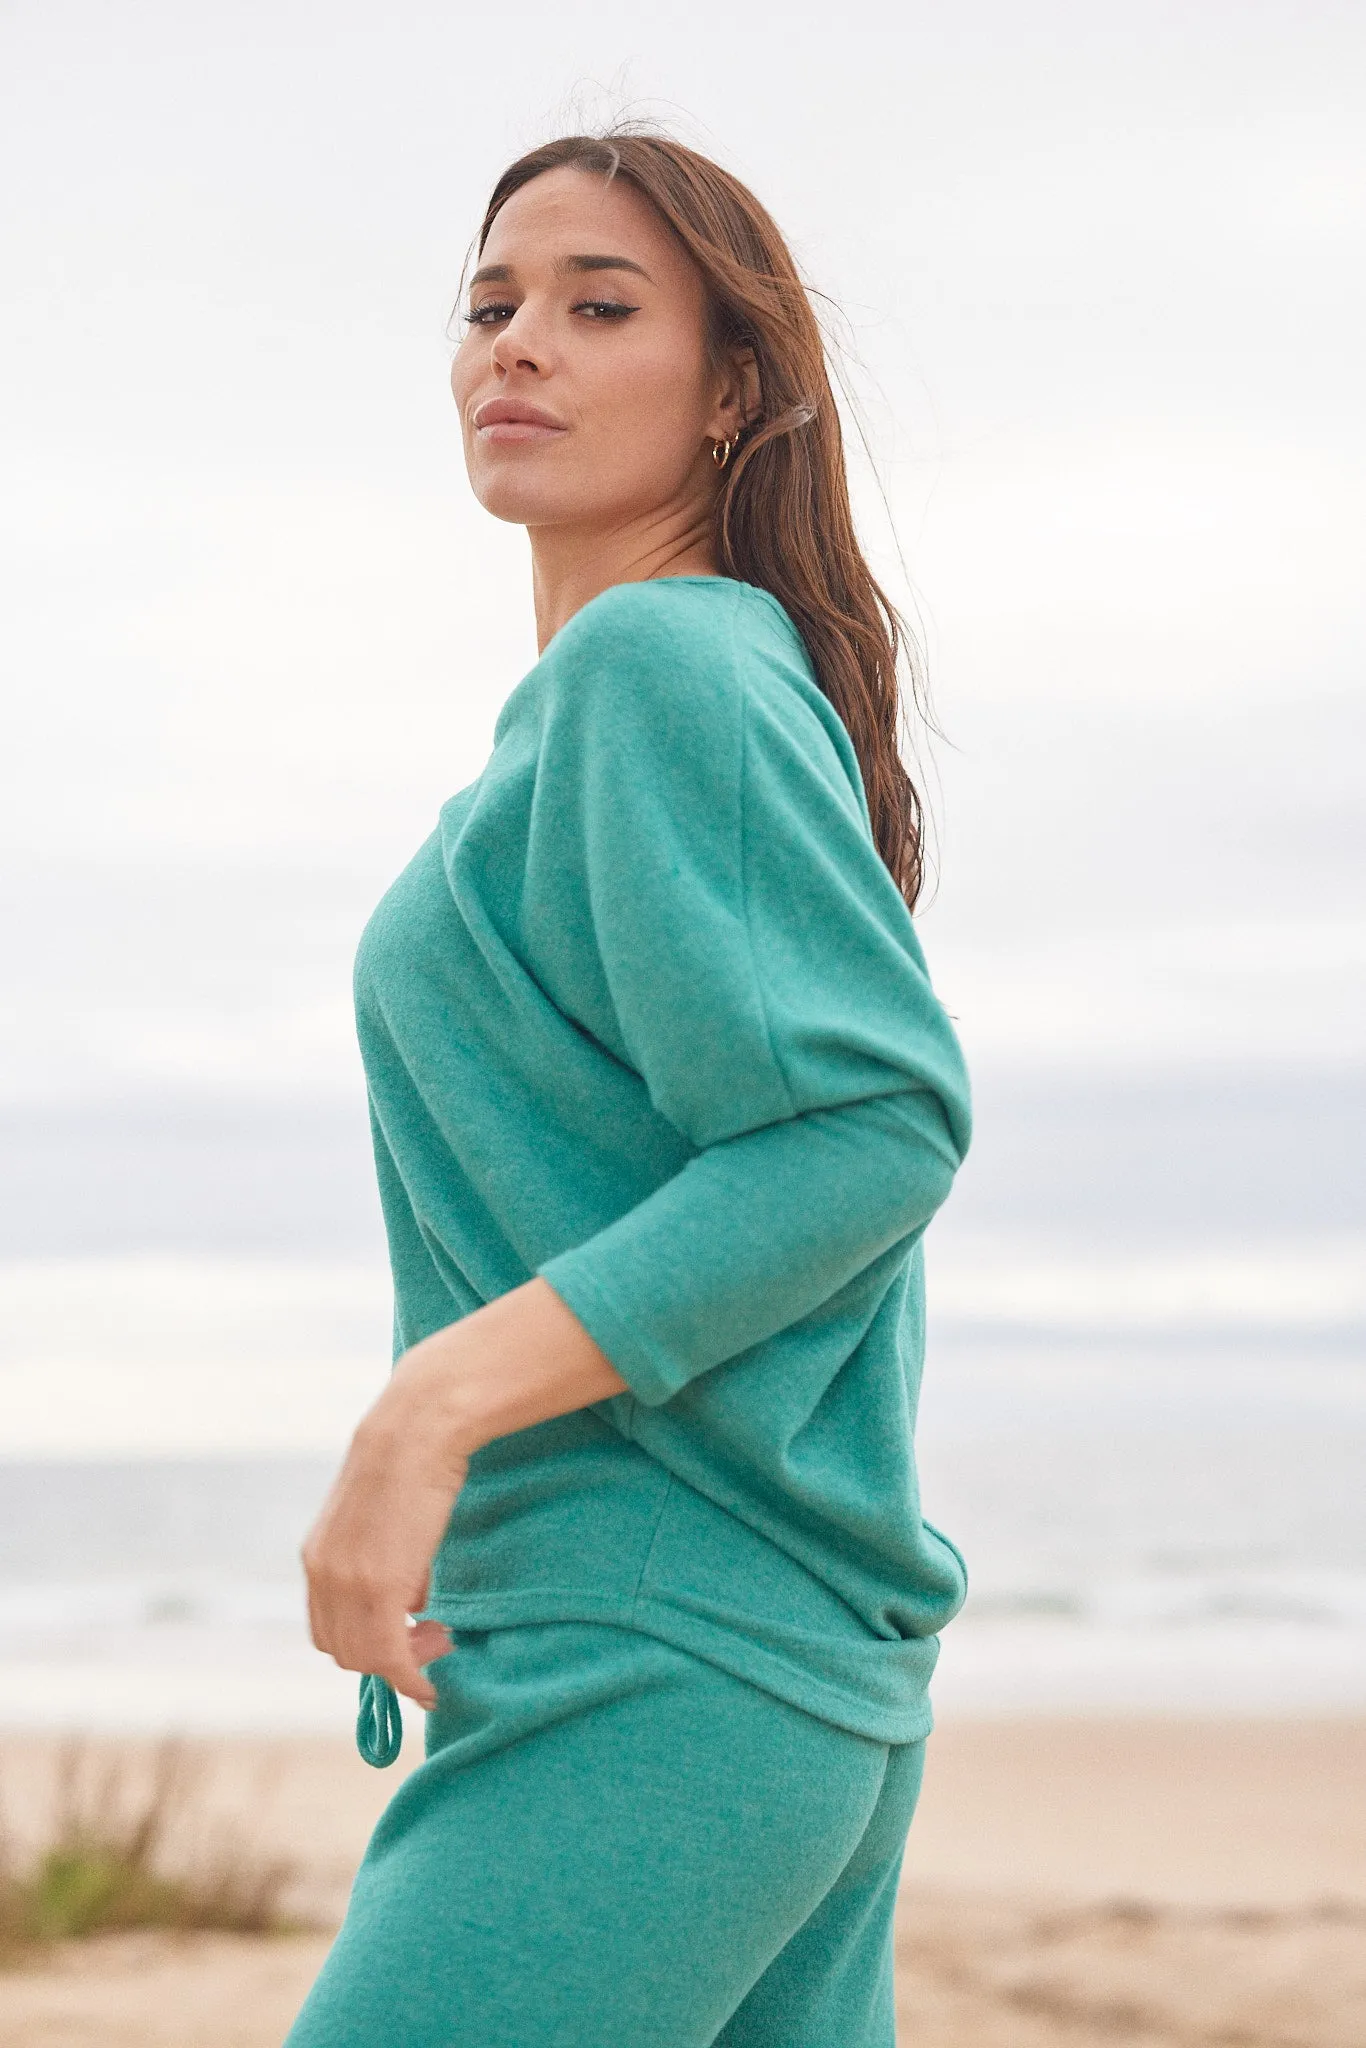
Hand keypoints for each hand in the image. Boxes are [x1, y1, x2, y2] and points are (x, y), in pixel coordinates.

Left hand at [302, 1339, 466, 1708]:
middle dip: (385, 1658)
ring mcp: (347, 1583)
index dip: (365, 1643)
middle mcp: (322, 1575)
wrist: (416, 1429)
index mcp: (317, 1557)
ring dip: (402, 1665)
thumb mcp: (381, 1519)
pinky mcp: (379, 1586)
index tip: (405, 1635)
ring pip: (364, 1658)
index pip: (327, 1628)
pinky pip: (389, 1656)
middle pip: (342, 1650)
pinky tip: (429, 1684)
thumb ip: (384, 1561)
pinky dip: (409, 1679)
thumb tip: (412, 1602)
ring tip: (441, 1637)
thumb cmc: (410, 1462)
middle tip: (433, 1636)